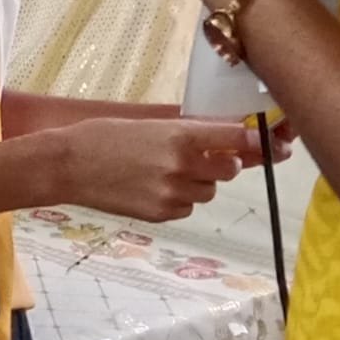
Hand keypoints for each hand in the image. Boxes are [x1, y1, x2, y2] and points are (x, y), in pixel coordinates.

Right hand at [61, 117, 260, 222]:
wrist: (69, 165)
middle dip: (223, 162)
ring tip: (164, 170)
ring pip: (208, 190)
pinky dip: (179, 198)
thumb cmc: (103, 135)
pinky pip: (187, 207)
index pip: (234, 138)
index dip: (255, 140)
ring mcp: (172, 194)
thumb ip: (185, 132)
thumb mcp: (146, 124)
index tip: (270, 140)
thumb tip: (222, 136)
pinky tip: (152, 186)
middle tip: (204, 154)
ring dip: (199, 181)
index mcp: (178, 136)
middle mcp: (181, 166)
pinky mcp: (162, 214)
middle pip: (229, 168)